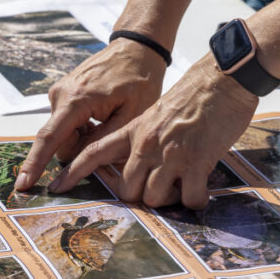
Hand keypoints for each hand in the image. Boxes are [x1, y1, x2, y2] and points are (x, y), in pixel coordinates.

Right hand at [14, 38, 165, 191]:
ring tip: (108, 119)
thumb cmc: (139, 79)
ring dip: (84, 137)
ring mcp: (59, 93)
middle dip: (80, 147)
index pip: (50, 139)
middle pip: (60, 142)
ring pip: (63, 135)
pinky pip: (66, 124)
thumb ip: (103, 142)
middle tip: (109, 131)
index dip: (35, 165)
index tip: (22, 185)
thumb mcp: (131, 116)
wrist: (135, 47)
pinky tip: (101, 115)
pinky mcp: (63, 94)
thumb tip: (80, 164)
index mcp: (76, 100)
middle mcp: (60, 95)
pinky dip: (82, 127)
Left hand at [50, 54, 258, 209]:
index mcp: (133, 130)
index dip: (73, 172)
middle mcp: (146, 144)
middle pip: (127, 191)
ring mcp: (170, 154)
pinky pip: (189, 199)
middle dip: (140, 197)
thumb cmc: (194, 95)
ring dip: (168, 200)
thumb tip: (140, 166)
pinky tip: (201, 191)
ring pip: (154, 199)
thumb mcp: (156, 113)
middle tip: (158, 189)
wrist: (223, 78)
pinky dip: (195, 201)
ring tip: (182, 187)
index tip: (56, 187)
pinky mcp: (197, 162)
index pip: (94, 153)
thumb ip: (143, 138)